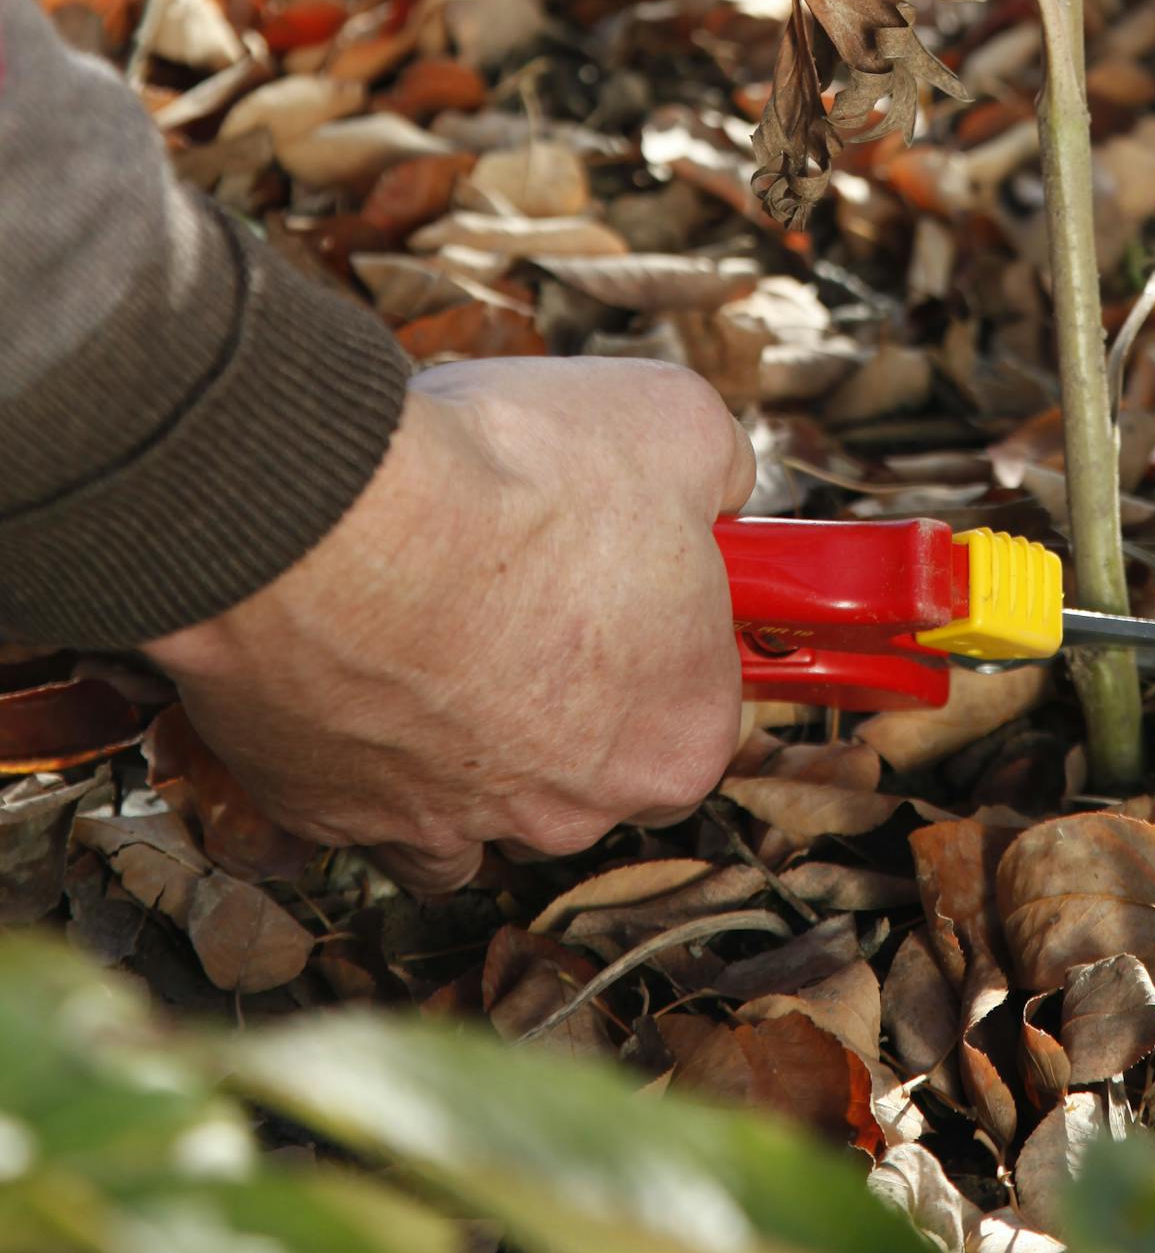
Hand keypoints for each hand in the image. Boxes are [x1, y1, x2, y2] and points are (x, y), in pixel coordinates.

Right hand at [143, 357, 755, 895]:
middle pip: (589, 763)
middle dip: (563, 691)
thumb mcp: (677, 425)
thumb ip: (721, 470)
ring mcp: (458, 828)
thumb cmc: (521, 480)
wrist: (335, 522)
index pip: (696, 708)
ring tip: (426, 632)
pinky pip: (366, 813)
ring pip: (480, 800)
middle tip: (521, 591)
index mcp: (679, 742)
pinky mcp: (339, 818)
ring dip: (465, 736)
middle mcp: (578, 812)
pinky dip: (361, 764)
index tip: (631, 583)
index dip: (665, 637)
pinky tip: (350, 687)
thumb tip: (720, 480)